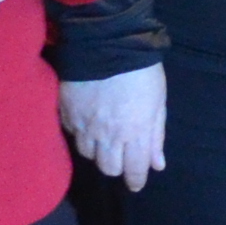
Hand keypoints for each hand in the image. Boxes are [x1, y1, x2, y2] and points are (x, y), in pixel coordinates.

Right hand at [60, 66, 167, 188]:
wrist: (106, 41)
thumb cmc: (141, 70)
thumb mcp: (158, 101)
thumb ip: (156, 135)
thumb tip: (157, 165)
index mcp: (135, 132)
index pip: (133, 170)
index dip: (135, 180)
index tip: (135, 184)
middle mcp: (108, 135)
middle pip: (108, 168)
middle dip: (116, 166)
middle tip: (120, 155)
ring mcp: (85, 125)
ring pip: (88, 154)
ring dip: (97, 150)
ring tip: (102, 137)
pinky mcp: (67, 112)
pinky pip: (73, 133)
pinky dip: (81, 132)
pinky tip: (87, 120)